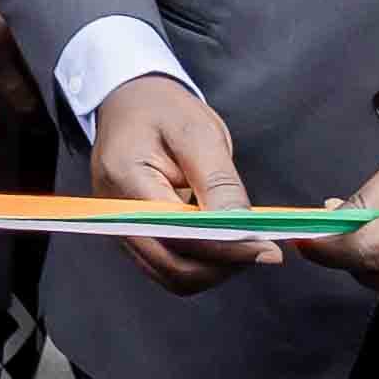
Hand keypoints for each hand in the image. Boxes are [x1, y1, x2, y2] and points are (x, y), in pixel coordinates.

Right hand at [90, 74, 278, 294]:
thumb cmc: (162, 111)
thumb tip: (243, 230)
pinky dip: (200, 262)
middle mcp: (113, 214)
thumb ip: (218, 183)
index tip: (266, 250)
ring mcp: (120, 228)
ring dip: (212, 268)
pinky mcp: (133, 236)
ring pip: (171, 275)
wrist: (130, 103)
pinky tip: (220, 240)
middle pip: (171, 268)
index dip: (224, 249)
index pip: (176, 234)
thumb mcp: (197, 133)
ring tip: (242, 242)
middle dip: (220, 265)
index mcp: (125, 179)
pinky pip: (168, 265)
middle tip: (260, 248)